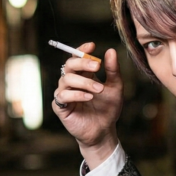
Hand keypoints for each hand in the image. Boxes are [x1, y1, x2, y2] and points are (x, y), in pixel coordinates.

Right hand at [52, 42, 123, 166]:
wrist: (104, 131)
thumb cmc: (108, 109)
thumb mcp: (115, 87)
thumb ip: (113, 70)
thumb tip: (110, 50)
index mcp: (84, 75)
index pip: (77, 57)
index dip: (82, 49)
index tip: (92, 45)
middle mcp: (72, 82)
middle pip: (69, 65)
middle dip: (83, 62)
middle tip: (97, 66)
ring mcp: (64, 93)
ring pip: (67, 79)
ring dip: (84, 82)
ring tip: (99, 89)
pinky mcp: (60, 106)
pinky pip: (63, 95)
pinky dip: (76, 94)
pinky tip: (89, 97)